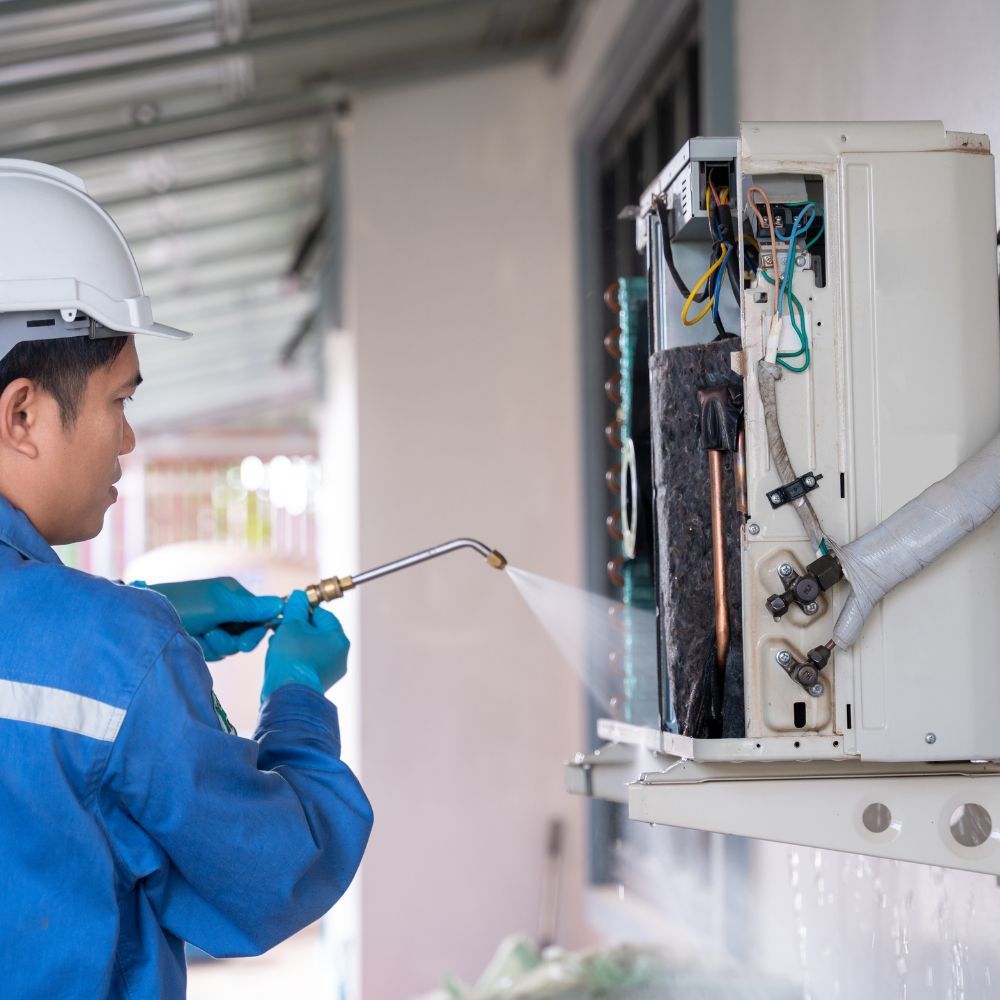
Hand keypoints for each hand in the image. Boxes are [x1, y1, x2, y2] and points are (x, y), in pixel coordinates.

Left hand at [141, 577, 282, 661]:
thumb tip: (283, 604)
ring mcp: (215, 626)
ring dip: (217, 645)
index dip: (257, 629)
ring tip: (199, 636)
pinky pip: (218, 652)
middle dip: (233, 640)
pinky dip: (207, 650)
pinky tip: (194, 642)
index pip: (261, 614)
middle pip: (248, 633)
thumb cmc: (184, 606)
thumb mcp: (220, 605)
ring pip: (232, 646)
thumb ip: (251, 608)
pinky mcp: (203, 640)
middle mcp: (228, 609)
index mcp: (234, 594)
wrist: (147, 623)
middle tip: (217, 637)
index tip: (246, 638)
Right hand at [261, 590, 349, 699]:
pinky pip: (309, 662)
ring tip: (276, 642)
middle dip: (296, 627)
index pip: (322, 614)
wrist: (287, 696)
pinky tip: (280, 657)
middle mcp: (340, 655)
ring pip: (311, 647)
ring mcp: (331, 670)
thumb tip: (299, 596)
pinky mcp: (320, 682)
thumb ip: (296, 607)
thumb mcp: (291, 625)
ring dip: (294, 642)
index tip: (288, 611)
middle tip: (279, 627)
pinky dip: (296, 657)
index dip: (303, 610)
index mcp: (338, 638)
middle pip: (317, 632)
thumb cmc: (291, 659)